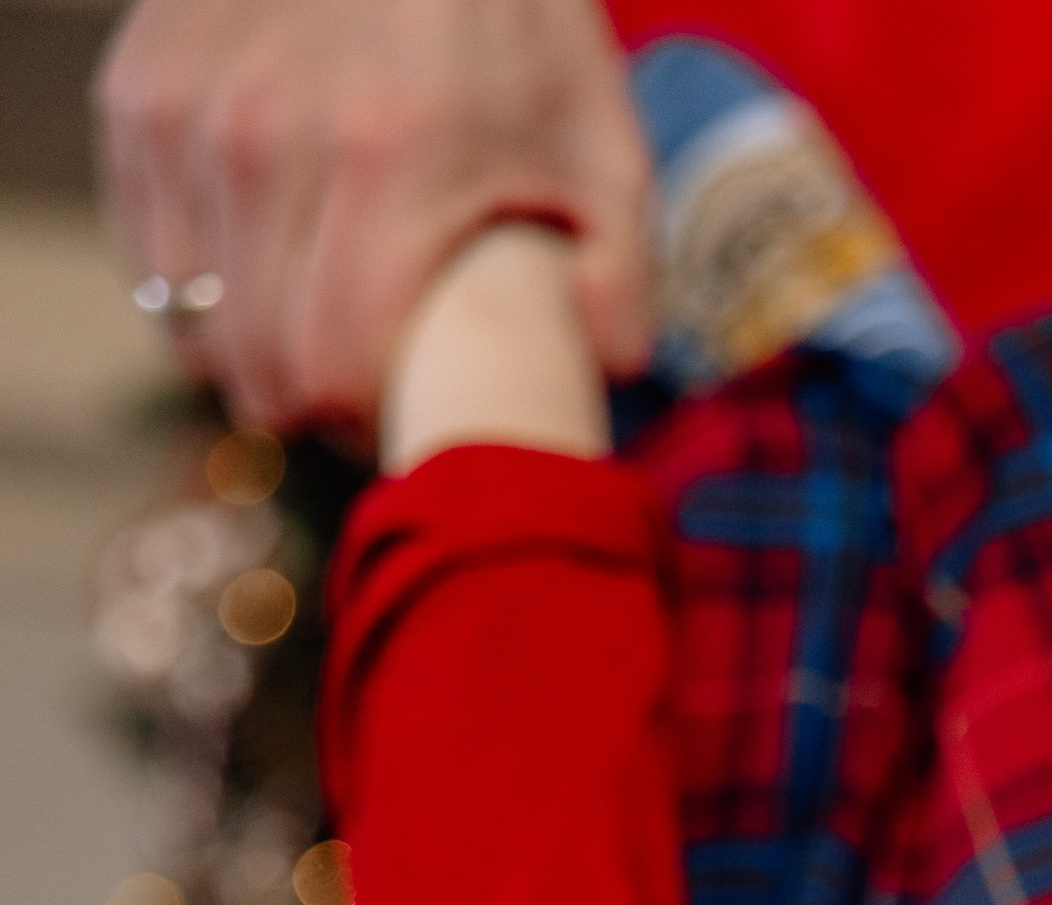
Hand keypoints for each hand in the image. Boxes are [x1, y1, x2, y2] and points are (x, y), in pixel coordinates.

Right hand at [95, 0, 652, 439]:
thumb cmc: (511, 24)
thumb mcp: (598, 141)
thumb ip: (621, 272)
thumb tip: (607, 370)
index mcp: (384, 163)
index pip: (328, 375)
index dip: (366, 427)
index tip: (404, 419)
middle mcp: (264, 137)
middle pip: (255, 367)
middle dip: (312, 408)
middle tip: (365, 387)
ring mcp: (188, 111)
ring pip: (191, 323)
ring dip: (250, 351)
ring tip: (316, 325)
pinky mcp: (138, 91)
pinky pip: (152, 255)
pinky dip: (200, 284)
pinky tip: (264, 264)